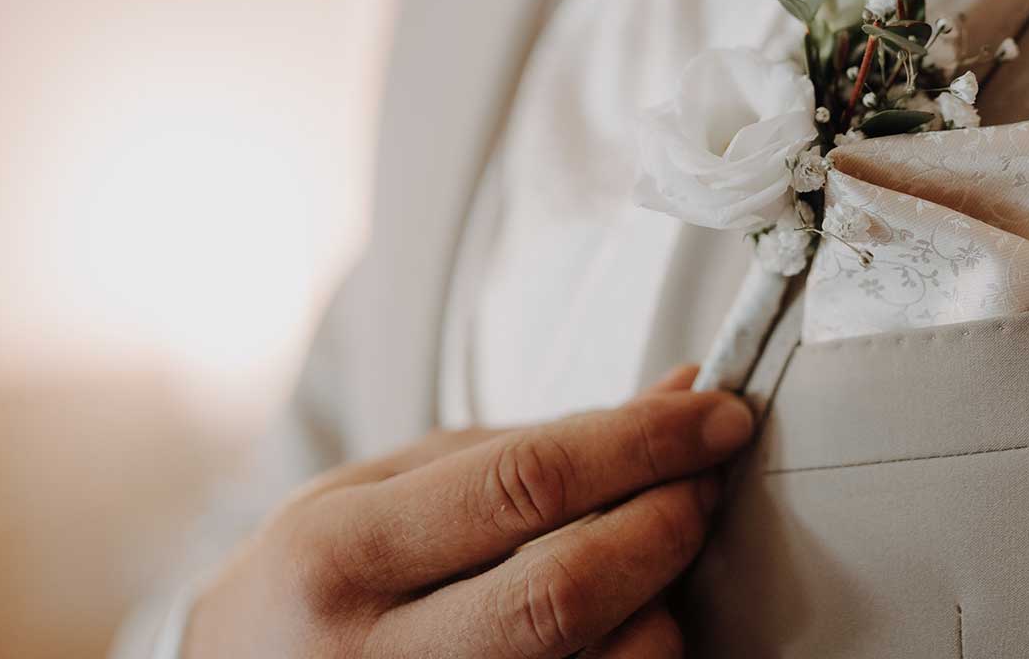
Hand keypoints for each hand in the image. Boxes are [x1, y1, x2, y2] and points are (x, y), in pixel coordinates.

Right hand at [184, 367, 750, 657]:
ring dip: (663, 602)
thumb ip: (527, 446)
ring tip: (655, 558)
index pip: (526, 483)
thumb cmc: (316, 583)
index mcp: (342, 552)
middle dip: (667, 522)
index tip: (712, 415)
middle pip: (569, 591)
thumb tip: (674, 395)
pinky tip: (628, 616)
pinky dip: (635, 653)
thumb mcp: (384, 487)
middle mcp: (371, 655)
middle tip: (704, 479)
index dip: (642, 443)